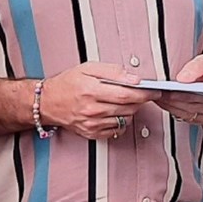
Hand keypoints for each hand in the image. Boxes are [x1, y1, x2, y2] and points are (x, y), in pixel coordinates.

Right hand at [40, 62, 160, 140]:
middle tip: (142, 94)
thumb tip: (133, 78)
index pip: (126, 94)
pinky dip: (119, 121)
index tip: (154, 90)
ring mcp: (92, 124)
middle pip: (128, 108)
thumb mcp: (88, 68)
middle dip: (139, 100)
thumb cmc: (67, 84)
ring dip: (130, 110)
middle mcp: (92, 110)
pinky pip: (116, 130)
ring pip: (124, 119)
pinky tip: (113, 112)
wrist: (48, 102)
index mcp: (91, 90)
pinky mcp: (91, 133)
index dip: (144, 93)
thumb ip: (112, 71)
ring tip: (123, 101)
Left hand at [154, 54, 202, 124]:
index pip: (200, 96)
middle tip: (158, 92)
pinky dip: (170, 109)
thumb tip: (183, 78)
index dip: (183, 94)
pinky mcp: (199, 119)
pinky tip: (162, 101)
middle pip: (190, 106)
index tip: (169, 90)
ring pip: (184, 113)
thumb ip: (196, 66)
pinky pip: (183, 116)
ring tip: (157, 95)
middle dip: (171, 99)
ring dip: (169, 105)